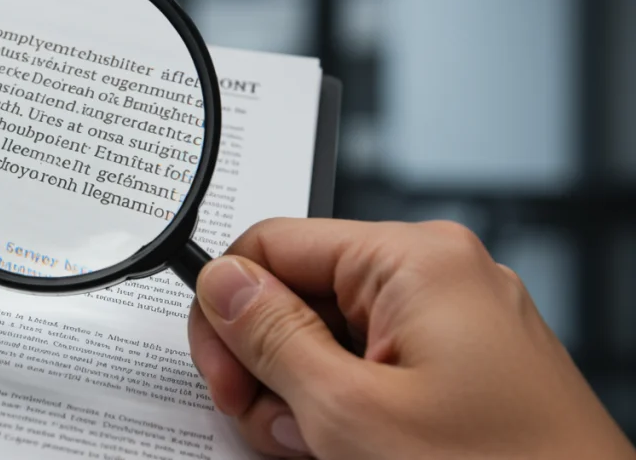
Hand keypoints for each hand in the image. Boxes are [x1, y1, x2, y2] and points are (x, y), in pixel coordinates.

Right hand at [188, 219, 634, 458]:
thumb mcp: (351, 412)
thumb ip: (272, 336)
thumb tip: (222, 282)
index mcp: (416, 259)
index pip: (273, 243)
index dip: (227, 309)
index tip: (220, 374)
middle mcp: (440, 275)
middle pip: (299, 292)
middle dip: (271, 365)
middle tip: (274, 426)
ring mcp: (456, 322)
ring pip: (330, 338)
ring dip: (306, 397)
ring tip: (327, 451)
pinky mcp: (464, 365)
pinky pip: (372, 365)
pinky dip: (347, 409)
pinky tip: (354, 451)